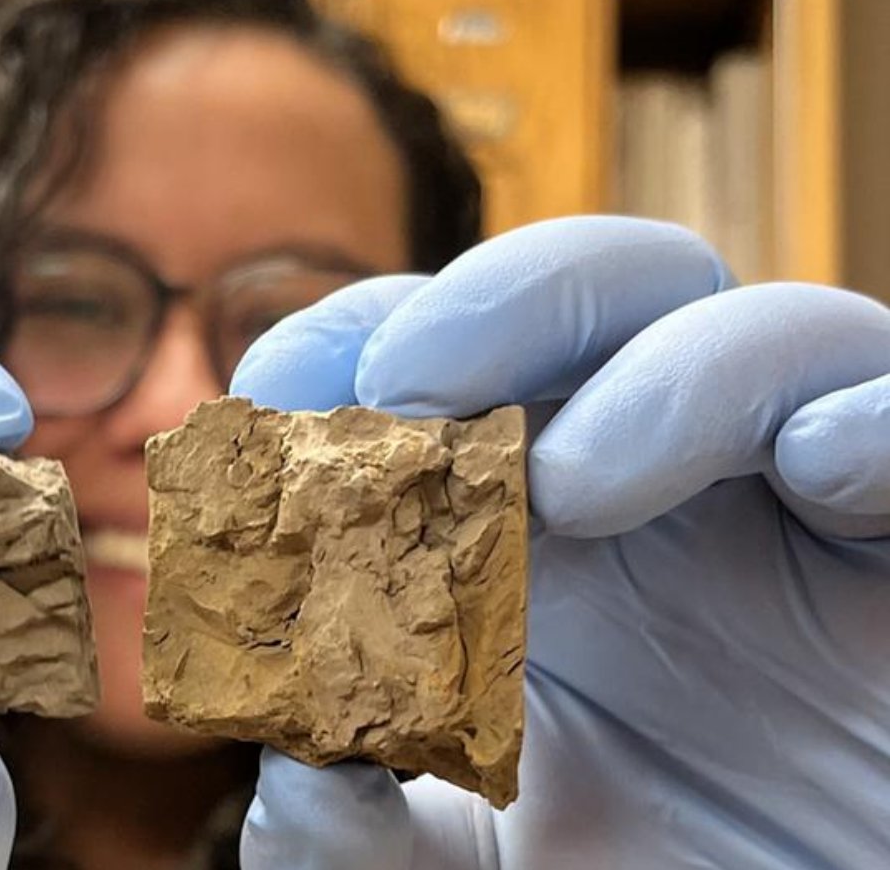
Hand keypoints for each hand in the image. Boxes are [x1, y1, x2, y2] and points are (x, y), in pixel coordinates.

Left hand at [230, 216, 889, 868]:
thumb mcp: (450, 868)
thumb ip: (345, 823)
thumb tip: (288, 754)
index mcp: (525, 528)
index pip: (434, 358)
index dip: (347, 348)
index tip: (274, 415)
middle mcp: (660, 488)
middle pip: (596, 292)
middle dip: (491, 305)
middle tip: (402, 396)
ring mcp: (794, 511)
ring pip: (761, 328)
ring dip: (657, 372)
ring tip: (575, 489)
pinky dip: (867, 412)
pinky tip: (816, 466)